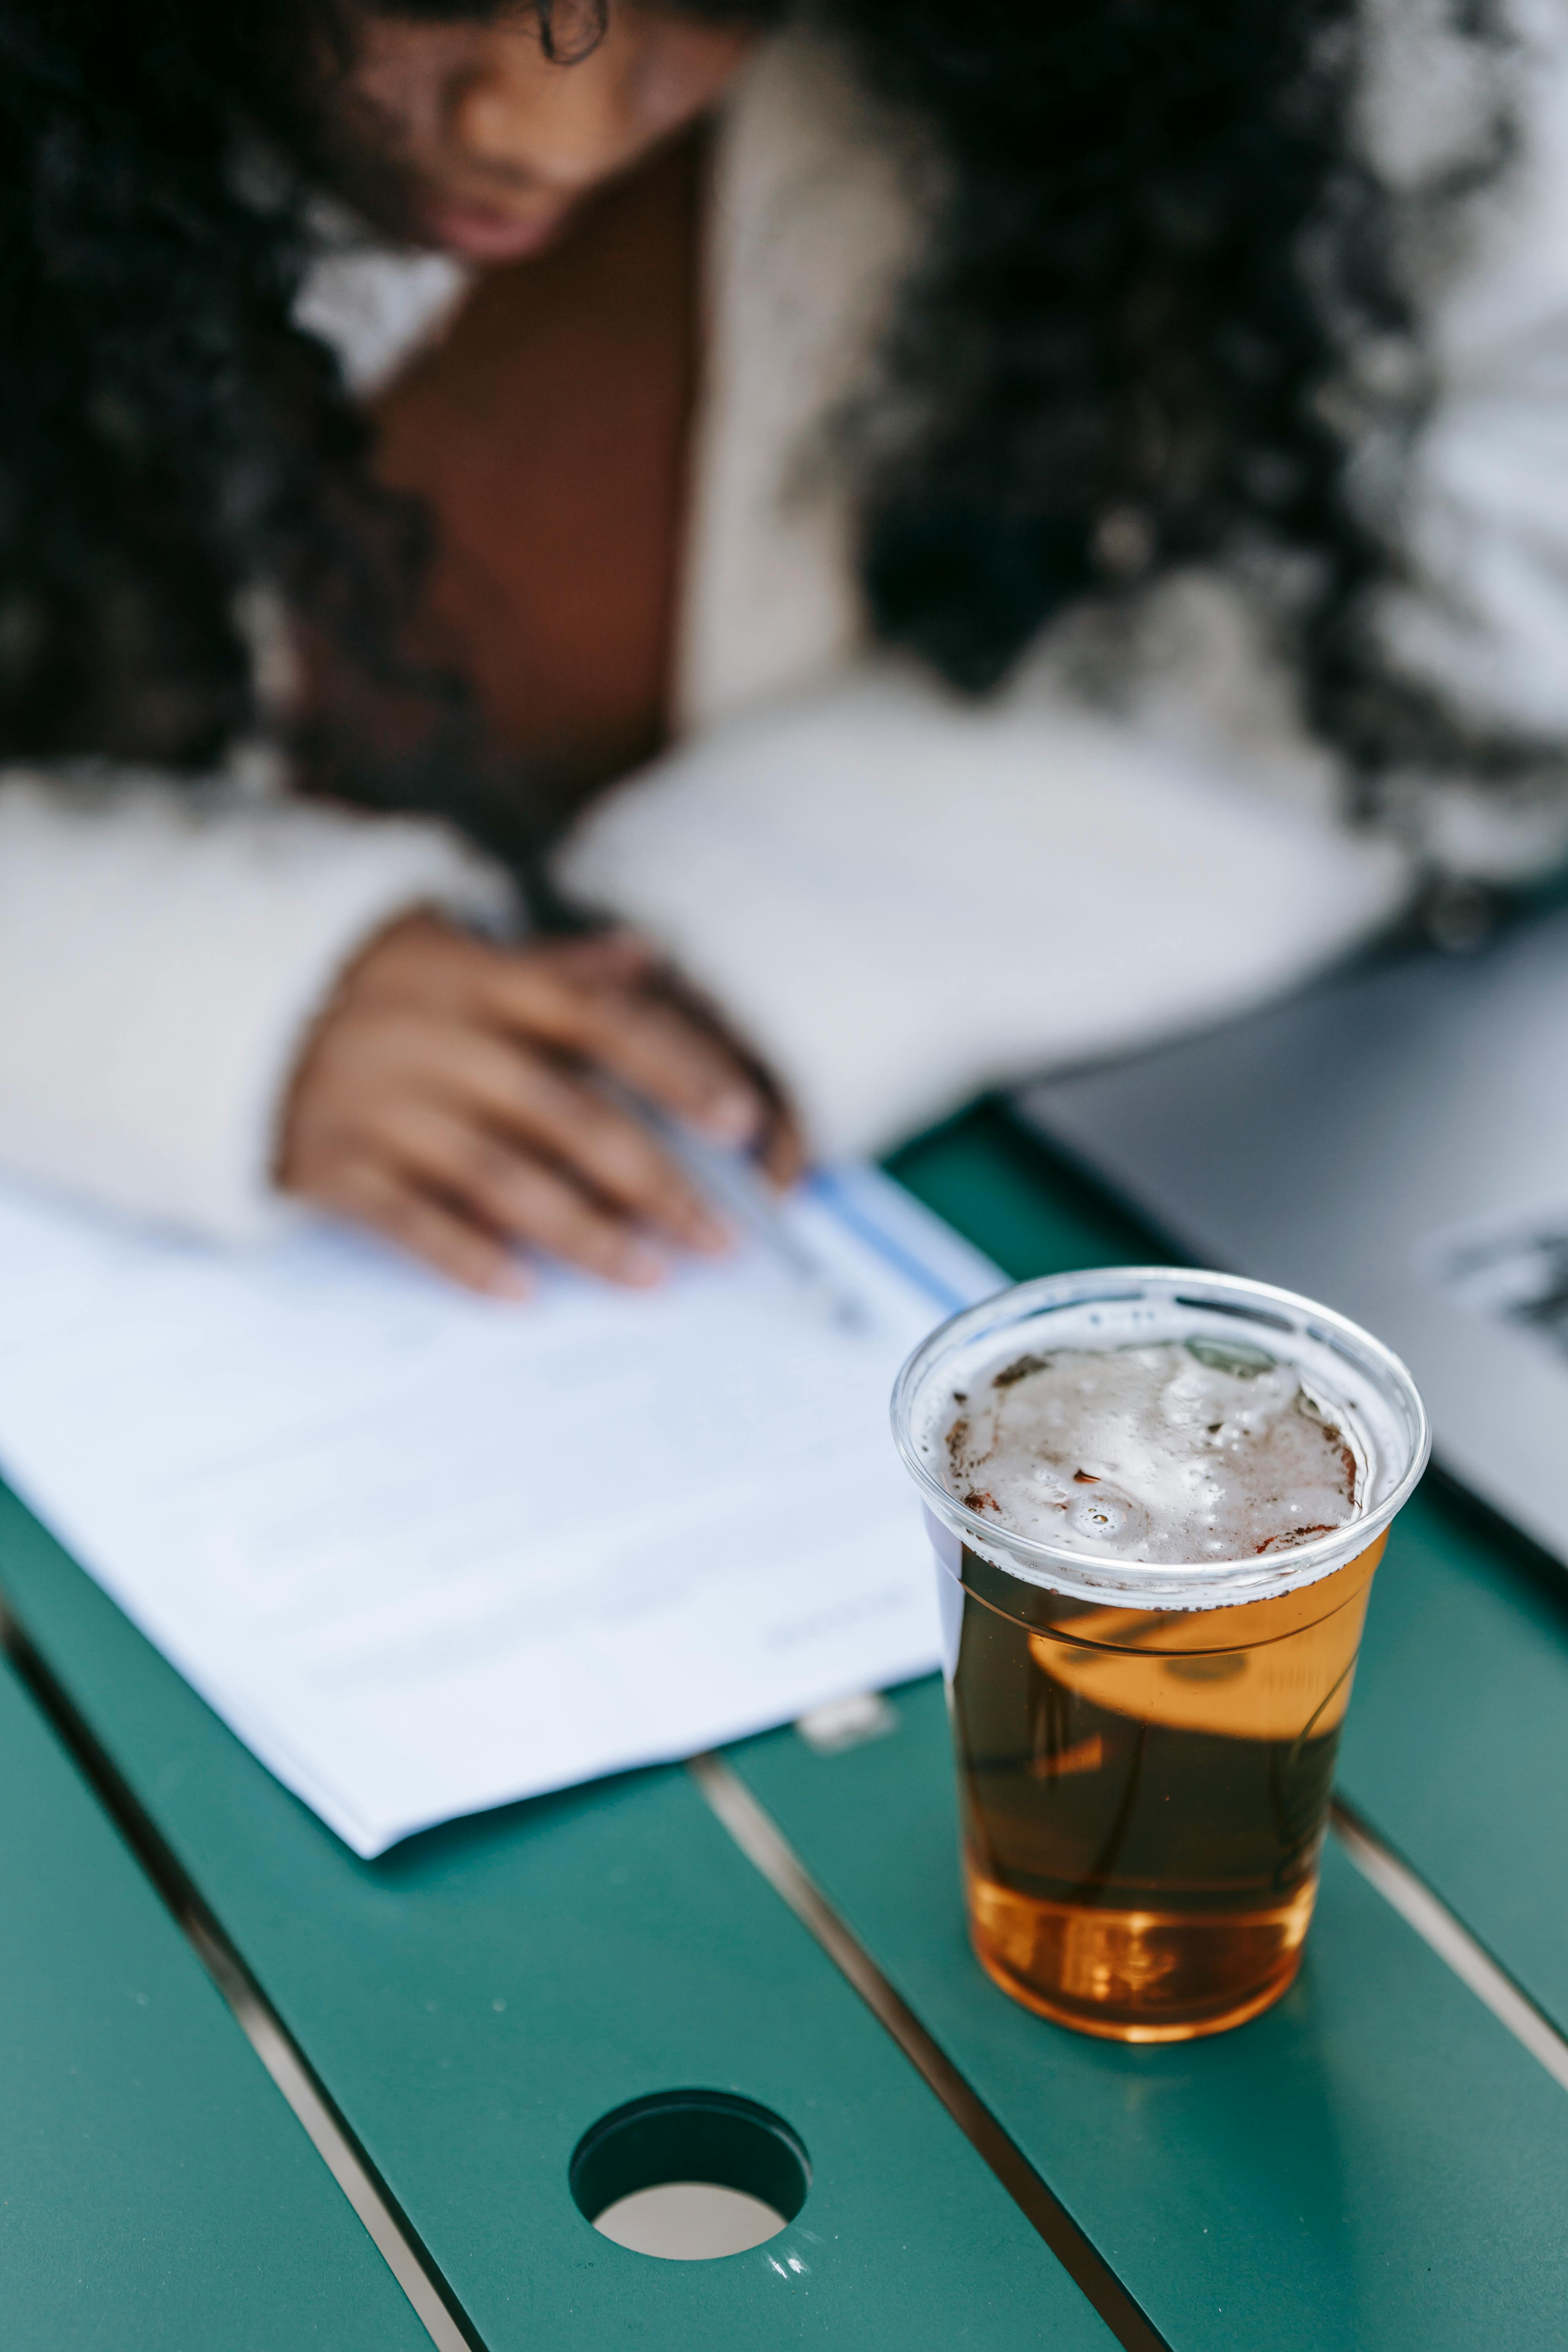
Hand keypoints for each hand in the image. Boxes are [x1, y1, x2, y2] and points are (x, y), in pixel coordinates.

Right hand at [277, 914, 802, 1294]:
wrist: (217, 1006)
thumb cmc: (365, 983)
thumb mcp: (453, 953)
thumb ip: (552, 967)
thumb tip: (646, 957)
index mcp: (477, 982)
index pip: (598, 1021)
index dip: (676, 1068)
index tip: (744, 1120)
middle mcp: (435, 1042)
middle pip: (564, 1116)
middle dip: (651, 1181)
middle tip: (718, 1237)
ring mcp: (379, 1106)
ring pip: (499, 1178)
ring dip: (582, 1232)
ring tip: (650, 1276)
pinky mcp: (329, 1165)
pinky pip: (408, 1220)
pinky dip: (466, 1258)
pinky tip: (525, 1295)